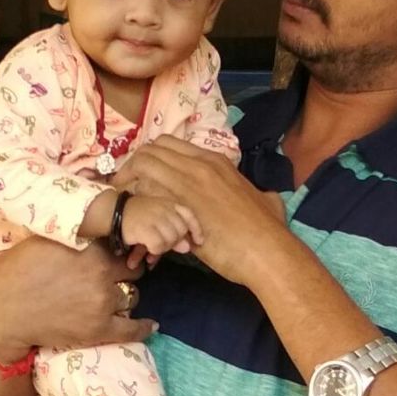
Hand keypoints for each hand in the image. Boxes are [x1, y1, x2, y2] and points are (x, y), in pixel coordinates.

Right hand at [0, 236, 155, 362]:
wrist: (0, 312)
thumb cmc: (16, 271)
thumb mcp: (47, 240)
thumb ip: (77, 235)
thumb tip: (99, 227)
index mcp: (90, 247)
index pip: (121, 244)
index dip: (119, 249)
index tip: (118, 252)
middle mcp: (101, 272)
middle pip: (132, 270)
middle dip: (126, 272)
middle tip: (116, 276)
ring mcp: (102, 302)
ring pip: (132, 297)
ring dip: (126, 296)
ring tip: (117, 298)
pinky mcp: (98, 329)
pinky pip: (132, 329)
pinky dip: (143, 327)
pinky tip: (151, 325)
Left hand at [114, 136, 287, 284]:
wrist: (267, 251)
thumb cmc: (269, 230)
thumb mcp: (267, 201)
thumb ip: (260, 195)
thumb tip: (265, 198)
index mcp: (216, 161)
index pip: (169, 144)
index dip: (151, 158)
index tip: (144, 176)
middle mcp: (199, 165)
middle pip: (151, 150)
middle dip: (133, 167)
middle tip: (128, 189)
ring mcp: (188, 183)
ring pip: (143, 165)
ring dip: (130, 182)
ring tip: (127, 203)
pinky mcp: (179, 205)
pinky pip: (146, 191)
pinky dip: (137, 202)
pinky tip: (139, 220)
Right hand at [122, 195, 203, 255]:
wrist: (112, 212)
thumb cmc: (135, 216)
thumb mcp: (156, 218)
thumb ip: (173, 231)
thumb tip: (187, 247)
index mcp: (169, 203)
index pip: (189, 215)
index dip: (196, 230)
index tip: (198, 242)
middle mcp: (164, 208)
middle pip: (180, 231)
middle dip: (173, 242)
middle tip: (161, 244)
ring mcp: (155, 218)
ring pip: (171, 241)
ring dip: (162, 248)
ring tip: (151, 248)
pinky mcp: (146, 228)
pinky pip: (159, 246)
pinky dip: (154, 251)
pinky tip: (147, 249)